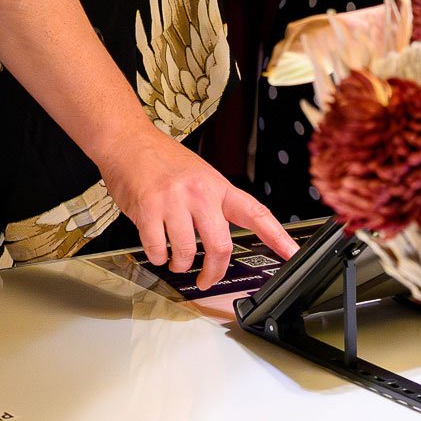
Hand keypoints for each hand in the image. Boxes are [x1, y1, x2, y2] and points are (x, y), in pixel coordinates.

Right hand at [101, 124, 298, 287]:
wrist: (128, 141)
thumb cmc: (163, 159)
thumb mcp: (200, 175)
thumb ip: (213, 204)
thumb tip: (223, 240)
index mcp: (217, 186)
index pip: (255, 213)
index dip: (277, 236)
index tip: (292, 254)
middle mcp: (199, 193)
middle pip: (220, 246)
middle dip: (213, 272)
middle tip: (207, 279)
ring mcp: (173, 201)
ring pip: (187, 253)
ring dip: (180, 265)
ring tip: (175, 259)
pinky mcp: (148, 209)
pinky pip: (157, 249)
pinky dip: (158, 257)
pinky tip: (157, 248)